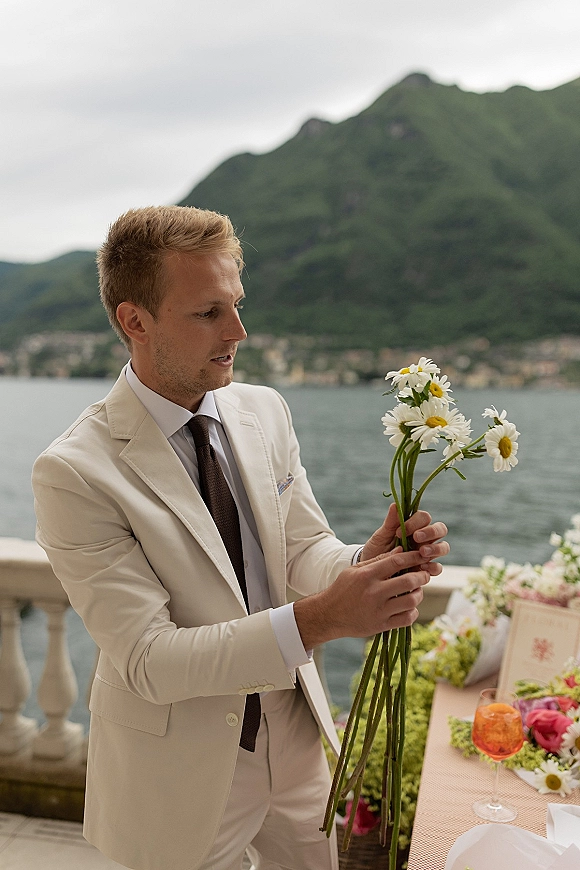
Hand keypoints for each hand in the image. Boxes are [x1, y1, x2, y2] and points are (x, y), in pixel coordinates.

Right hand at [294, 546, 434, 648]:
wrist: (329, 615)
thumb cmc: (343, 589)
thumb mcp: (355, 570)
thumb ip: (378, 560)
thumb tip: (401, 550)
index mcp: (367, 575)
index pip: (397, 561)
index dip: (413, 557)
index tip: (421, 556)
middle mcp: (374, 592)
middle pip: (409, 581)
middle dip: (422, 576)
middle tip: (424, 575)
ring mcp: (378, 610)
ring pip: (411, 601)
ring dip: (418, 594)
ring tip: (416, 591)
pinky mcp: (381, 625)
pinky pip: (407, 619)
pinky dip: (413, 612)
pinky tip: (409, 607)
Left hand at [361, 503, 448, 575]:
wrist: (372, 572)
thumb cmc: (377, 550)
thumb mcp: (381, 536)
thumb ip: (390, 522)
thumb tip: (395, 504)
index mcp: (414, 527)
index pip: (424, 517)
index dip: (415, 522)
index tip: (399, 531)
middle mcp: (425, 539)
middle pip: (440, 529)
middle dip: (430, 532)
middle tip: (416, 537)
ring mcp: (428, 554)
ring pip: (443, 547)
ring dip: (435, 548)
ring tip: (422, 552)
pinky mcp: (426, 570)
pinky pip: (437, 568)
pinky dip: (432, 567)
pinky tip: (421, 567)